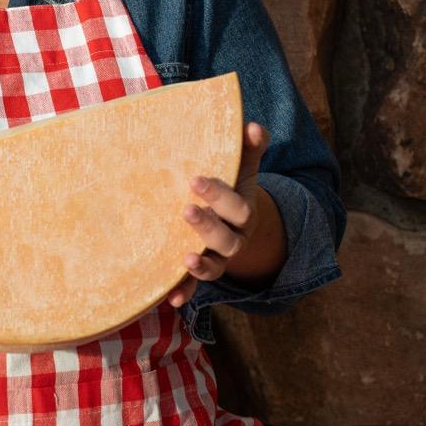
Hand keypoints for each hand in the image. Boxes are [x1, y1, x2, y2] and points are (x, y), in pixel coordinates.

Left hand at [166, 121, 269, 306]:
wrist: (234, 222)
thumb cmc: (233, 187)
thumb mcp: (243, 169)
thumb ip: (250, 148)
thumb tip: (253, 126)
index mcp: (244, 212)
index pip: (236, 205)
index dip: (219, 195)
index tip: (194, 179)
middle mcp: (234, 238)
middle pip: (226, 238)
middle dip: (206, 225)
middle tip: (185, 210)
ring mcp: (219, 259)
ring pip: (215, 266)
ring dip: (201, 266)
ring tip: (185, 259)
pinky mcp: (202, 272)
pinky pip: (196, 287)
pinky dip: (186, 293)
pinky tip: (171, 299)